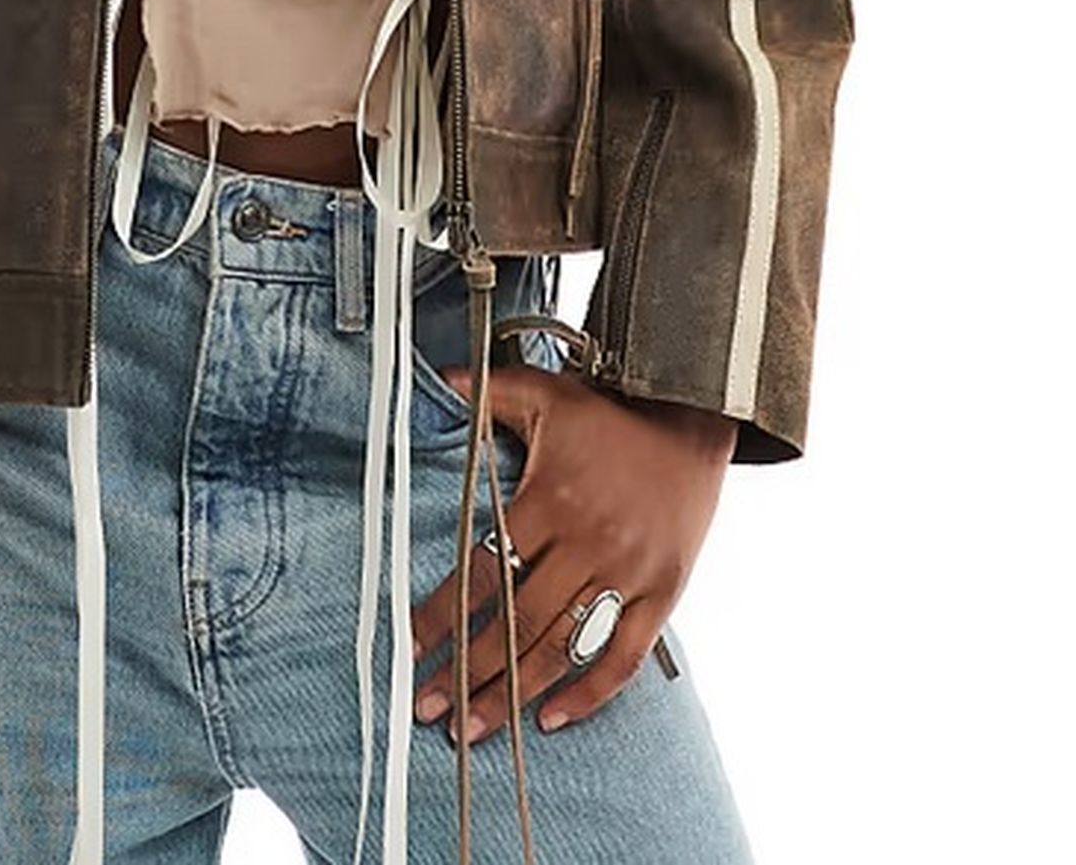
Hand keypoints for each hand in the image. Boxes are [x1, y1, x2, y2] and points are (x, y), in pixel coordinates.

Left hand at [409, 361, 736, 741]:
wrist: (694, 420)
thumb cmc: (612, 412)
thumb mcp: (547, 393)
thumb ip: (490, 392)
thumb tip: (442, 377)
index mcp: (551, 499)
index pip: (484, 568)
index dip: (444, 614)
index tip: (411, 649)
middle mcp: (588, 542)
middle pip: (518, 621)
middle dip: (469, 670)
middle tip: (430, 708)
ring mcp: (628, 573)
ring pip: (562, 647)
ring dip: (514, 692)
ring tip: (473, 727)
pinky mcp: (663, 593)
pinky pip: (623, 656)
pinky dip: (590, 694)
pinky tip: (552, 718)